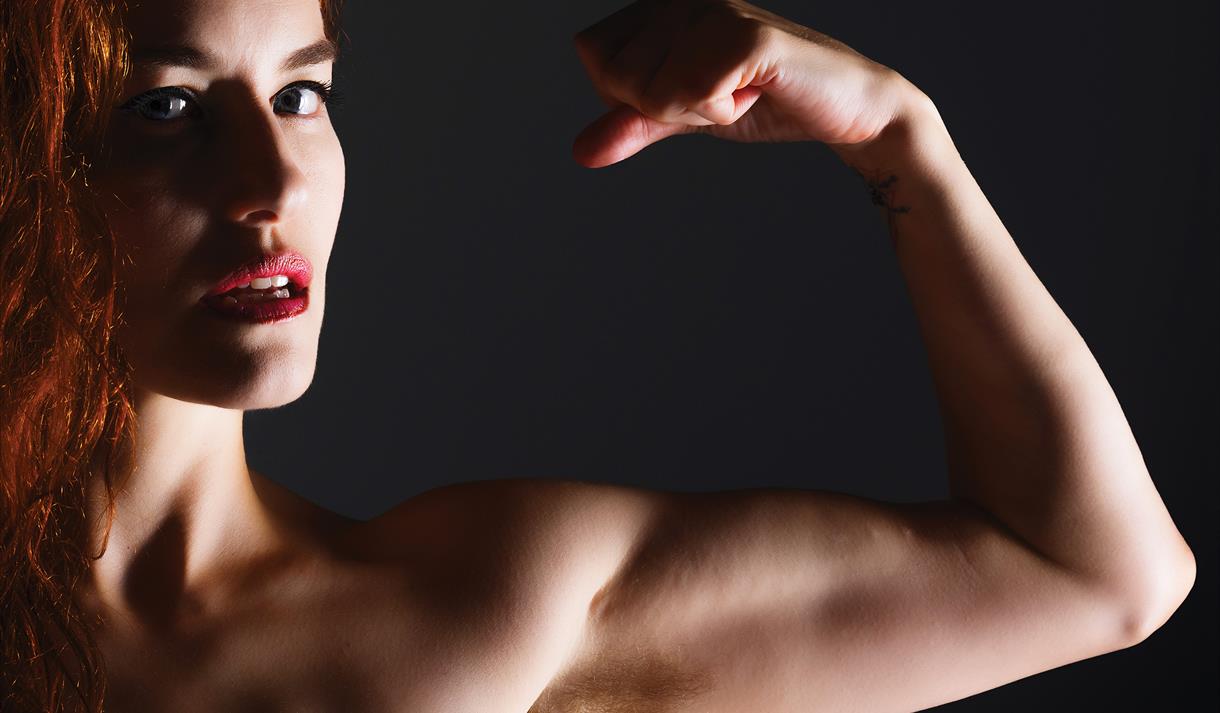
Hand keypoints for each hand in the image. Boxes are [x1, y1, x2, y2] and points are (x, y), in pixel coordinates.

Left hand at [571, 0, 923, 167]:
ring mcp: (714, 11)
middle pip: (614, 76)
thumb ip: (634, 125)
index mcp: (664, 6)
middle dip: (664, 105)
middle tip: (718, 93)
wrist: (846, 111)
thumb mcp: (686, 114)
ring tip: (739, 91)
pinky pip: (693, 97)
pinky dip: (723, 114)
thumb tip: (579, 152)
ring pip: (651, 91)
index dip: (632, 94)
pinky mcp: (745, 37)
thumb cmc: (766, 101)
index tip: (690, 89)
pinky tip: (756, 93)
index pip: (593, 54)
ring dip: (698, 111)